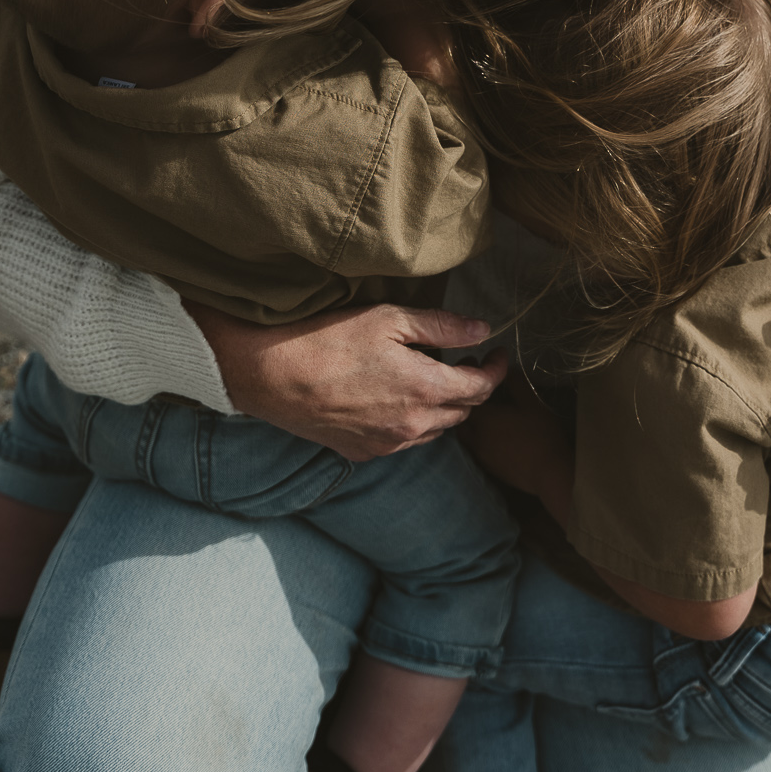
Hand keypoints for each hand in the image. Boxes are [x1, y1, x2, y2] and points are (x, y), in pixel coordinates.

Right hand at [187, 300, 506, 459]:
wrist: (273, 375)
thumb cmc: (329, 339)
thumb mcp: (390, 319)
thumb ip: (442, 326)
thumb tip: (483, 329)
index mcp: (426, 390)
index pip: (481, 388)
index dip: (496, 369)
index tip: (496, 352)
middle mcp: (413, 425)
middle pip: (462, 412)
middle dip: (472, 387)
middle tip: (467, 359)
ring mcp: (388, 443)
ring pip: (435, 430)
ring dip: (444, 407)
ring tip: (433, 378)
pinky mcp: (363, 452)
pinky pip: (404, 440)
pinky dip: (414, 422)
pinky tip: (399, 400)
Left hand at [459, 374, 571, 497]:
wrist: (549, 473)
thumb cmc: (541, 434)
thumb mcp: (532, 402)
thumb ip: (516, 383)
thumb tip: (505, 369)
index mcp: (483, 419)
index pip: (466, 398)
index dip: (472, 386)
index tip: (480, 377)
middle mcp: (475, 437)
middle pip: (462, 418)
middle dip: (469, 406)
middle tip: (483, 397)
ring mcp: (480, 455)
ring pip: (467, 435)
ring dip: (474, 424)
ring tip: (490, 416)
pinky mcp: (488, 467)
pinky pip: (476, 448)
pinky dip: (480, 439)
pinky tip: (496, 436)